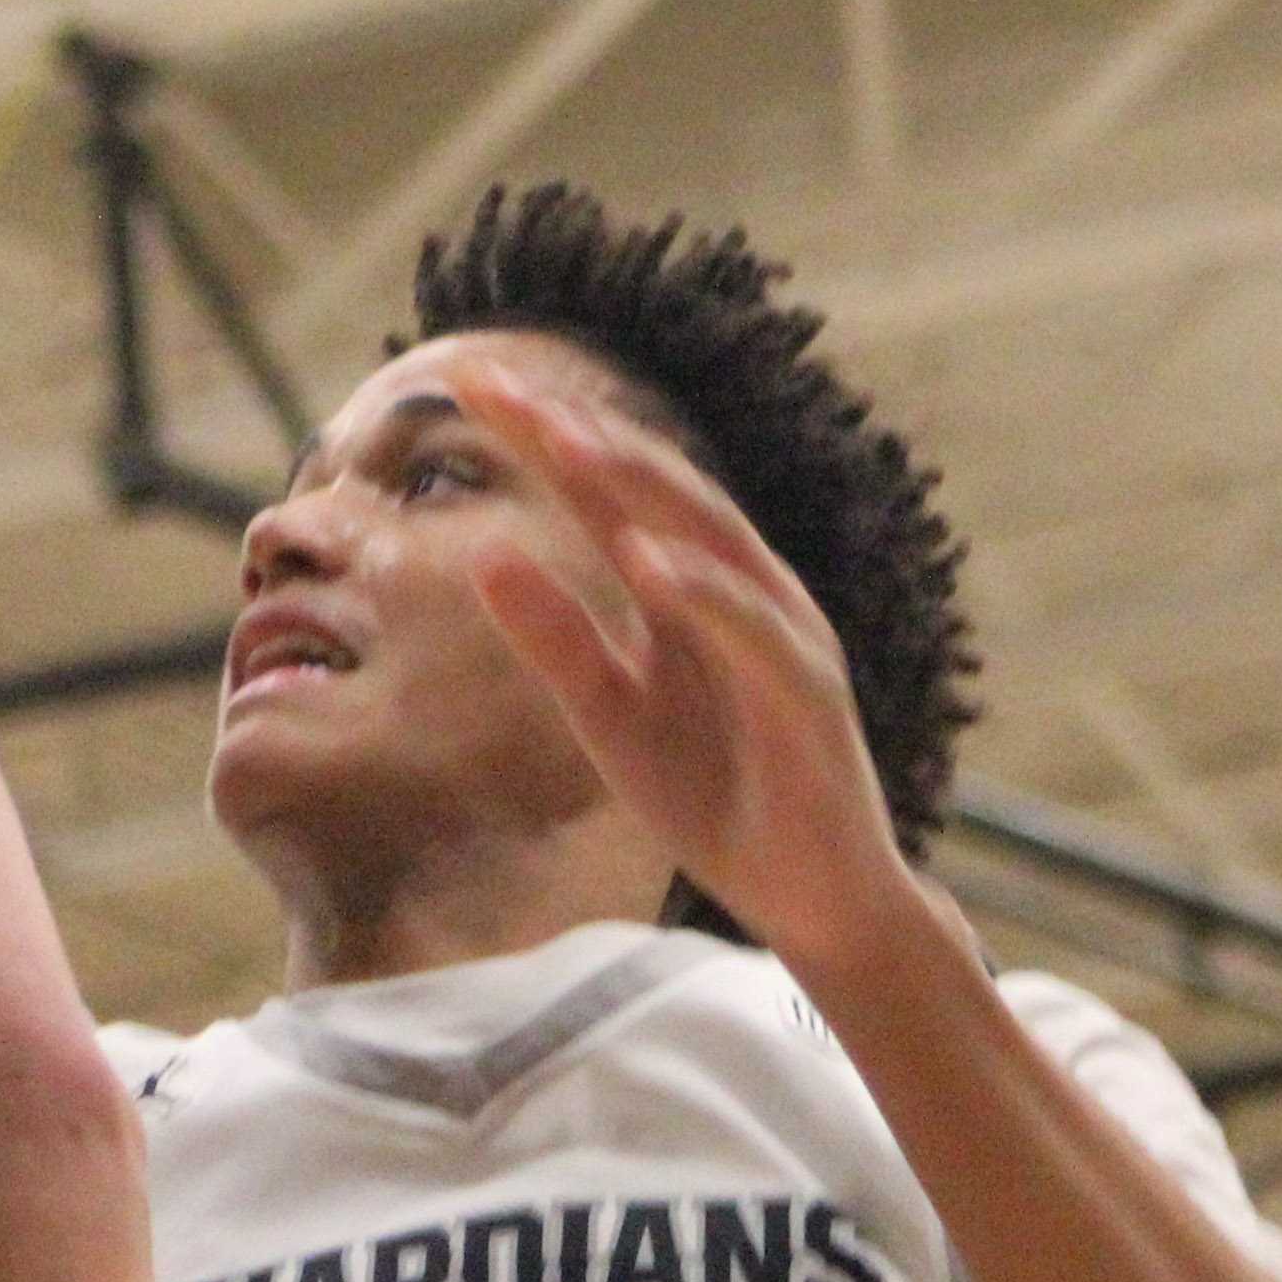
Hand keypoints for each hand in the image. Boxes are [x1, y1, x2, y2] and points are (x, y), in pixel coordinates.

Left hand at [447, 363, 931, 982]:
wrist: (813, 901)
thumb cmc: (717, 796)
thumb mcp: (609, 715)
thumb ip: (556, 639)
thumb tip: (484, 554)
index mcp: (684, 592)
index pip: (605, 495)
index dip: (544, 436)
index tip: (468, 381)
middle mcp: (738, 593)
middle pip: (656, 492)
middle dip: (580, 434)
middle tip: (503, 385)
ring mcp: (780, 637)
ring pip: (713, 540)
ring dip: (640, 487)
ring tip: (566, 441)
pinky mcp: (810, 697)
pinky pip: (754, 635)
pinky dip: (704, 596)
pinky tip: (646, 564)